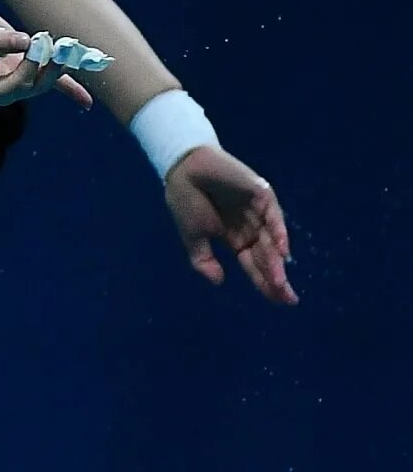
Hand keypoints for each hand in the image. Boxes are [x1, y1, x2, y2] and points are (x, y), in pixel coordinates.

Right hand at [0, 34, 96, 110]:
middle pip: (31, 88)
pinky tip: (87, 102)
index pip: (12, 88)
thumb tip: (25, 41)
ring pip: (44, 83)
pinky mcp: (32, 76)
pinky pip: (54, 86)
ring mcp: (19, 85)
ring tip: (71, 50)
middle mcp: (4, 94)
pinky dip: (72, 91)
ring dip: (61, 68)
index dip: (27, 69)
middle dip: (48, 69)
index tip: (33, 43)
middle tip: (58, 47)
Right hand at [165, 145, 295, 303]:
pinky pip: (273, 215)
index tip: (279, 301)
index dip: (266, 282)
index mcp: (235, 239)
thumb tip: (219, 282)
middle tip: (288, 299)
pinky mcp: (260, 194)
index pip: (255, 265)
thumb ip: (204, 260)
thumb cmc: (186, 200)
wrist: (183, 169)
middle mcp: (251, 227)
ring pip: (271, 240)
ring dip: (276, 261)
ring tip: (280, 282)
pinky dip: (278, 232)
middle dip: (276, 278)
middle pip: (268, 257)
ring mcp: (258, 211)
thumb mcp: (192, 237)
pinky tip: (282, 251)